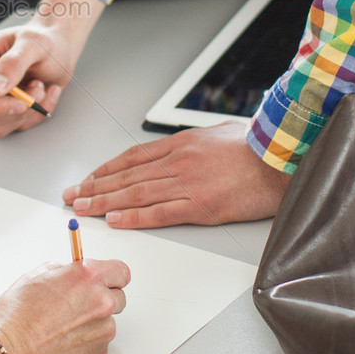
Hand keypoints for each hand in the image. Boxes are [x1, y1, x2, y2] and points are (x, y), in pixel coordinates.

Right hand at [0, 0, 103, 136]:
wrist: (60, 48)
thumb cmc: (44, 40)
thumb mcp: (32, 44)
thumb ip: (12, 64)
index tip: (21, 103)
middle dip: (17, 108)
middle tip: (38, 87)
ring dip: (28, 112)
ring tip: (41, 87)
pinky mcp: (2, 110)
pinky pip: (15, 126)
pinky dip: (36, 114)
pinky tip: (45, 94)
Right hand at [0, 257, 129, 353]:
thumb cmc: (12, 320)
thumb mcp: (33, 278)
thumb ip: (60, 273)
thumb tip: (68, 275)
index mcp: (87, 277)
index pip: (120, 271)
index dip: (110, 275)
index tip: (103, 280)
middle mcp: (101, 303)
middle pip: (118, 297)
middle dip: (101, 299)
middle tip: (76, 305)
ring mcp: (103, 331)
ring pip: (107, 322)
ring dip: (92, 323)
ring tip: (61, 328)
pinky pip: (99, 344)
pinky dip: (86, 343)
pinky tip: (62, 343)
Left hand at [63, 120, 290, 227]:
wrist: (282, 158)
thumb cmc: (256, 145)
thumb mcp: (217, 133)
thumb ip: (193, 143)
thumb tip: (178, 150)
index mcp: (180, 143)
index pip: (131, 157)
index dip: (105, 169)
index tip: (88, 179)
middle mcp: (177, 161)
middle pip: (126, 175)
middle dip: (95, 187)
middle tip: (72, 196)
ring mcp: (188, 183)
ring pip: (136, 193)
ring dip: (105, 202)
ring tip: (83, 208)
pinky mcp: (201, 206)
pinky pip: (160, 213)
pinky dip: (134, 217)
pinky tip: (115, 220)